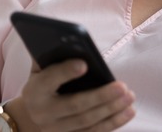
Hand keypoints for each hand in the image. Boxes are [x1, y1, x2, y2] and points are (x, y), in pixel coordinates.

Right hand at [13, 59, 134, 131]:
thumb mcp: (41, 68)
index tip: (84, 64)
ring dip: (112, 110)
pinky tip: (128, 112)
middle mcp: (43, 113)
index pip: (49, 79)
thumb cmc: (44, 82)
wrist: (31, 115)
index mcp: (34, 90)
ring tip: (130, 97)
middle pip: (75, 105)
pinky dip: (113, 123)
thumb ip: (53, 55)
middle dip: (100, 96)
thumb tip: (74, 40)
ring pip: (87, 122)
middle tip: (122, 86)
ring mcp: (56, 129)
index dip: (66, 72)